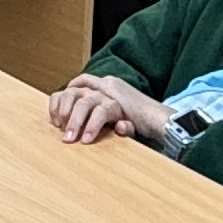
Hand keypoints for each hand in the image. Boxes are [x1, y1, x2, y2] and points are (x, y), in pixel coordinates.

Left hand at [48, 73, 171, 145]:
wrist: (166, 122)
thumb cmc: (143, 124)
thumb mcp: (117, 120)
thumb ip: (100, 120)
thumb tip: (80, 131)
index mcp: (107, 86)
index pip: (79, 83)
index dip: (63, 96)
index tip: (55, 115)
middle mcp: (108, 85)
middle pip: (75, 91)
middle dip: (64, 110)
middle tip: (59, 129)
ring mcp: (114, 92)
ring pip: (85, 101)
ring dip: (75, 121)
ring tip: (70, 139)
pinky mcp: (121, 103)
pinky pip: (101, 112)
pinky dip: (92, 126)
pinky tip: (87, 139)